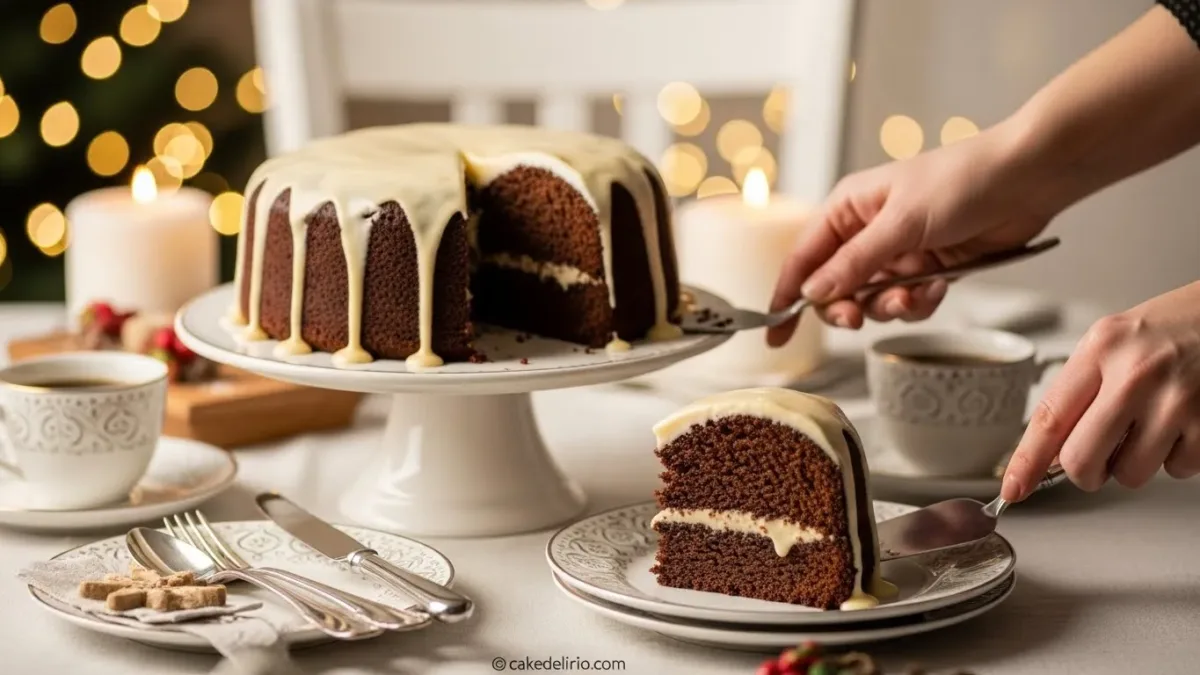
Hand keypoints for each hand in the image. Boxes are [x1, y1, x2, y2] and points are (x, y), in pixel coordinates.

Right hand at [767, 122, 1057, 345]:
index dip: (787, 298)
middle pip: (834, 289)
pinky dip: (921, 302)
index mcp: (848, 210)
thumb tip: (812, 294)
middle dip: (847, 307)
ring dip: (891, 306)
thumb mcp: (901, 223)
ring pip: (872, 301)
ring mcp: (898, 253)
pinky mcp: (928, 269)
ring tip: (915, 294)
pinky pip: (908, 302)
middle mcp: (866, 232)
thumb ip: (855, 263)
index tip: (775, 334)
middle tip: (858, 318)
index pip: (803, 259)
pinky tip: (940, 285)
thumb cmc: (962, 181)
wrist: (1029, 178)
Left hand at [1003, 282, 1199, 499]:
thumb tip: (1050, 451)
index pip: (1049, 418)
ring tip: (1153, 425)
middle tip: (1102, 455)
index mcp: (1101, 348)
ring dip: (1136, 462)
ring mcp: (1176, 400)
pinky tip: (1184, 424)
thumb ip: (1082, 389)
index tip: (1012, 487)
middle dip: (1088, 470)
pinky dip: (1178, 457)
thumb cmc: (1175, 328)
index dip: (1026, 461)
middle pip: (1082, 460)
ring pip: (1130, 474)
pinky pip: (1178, 470)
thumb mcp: (1114, 341)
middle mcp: (1136, 373)